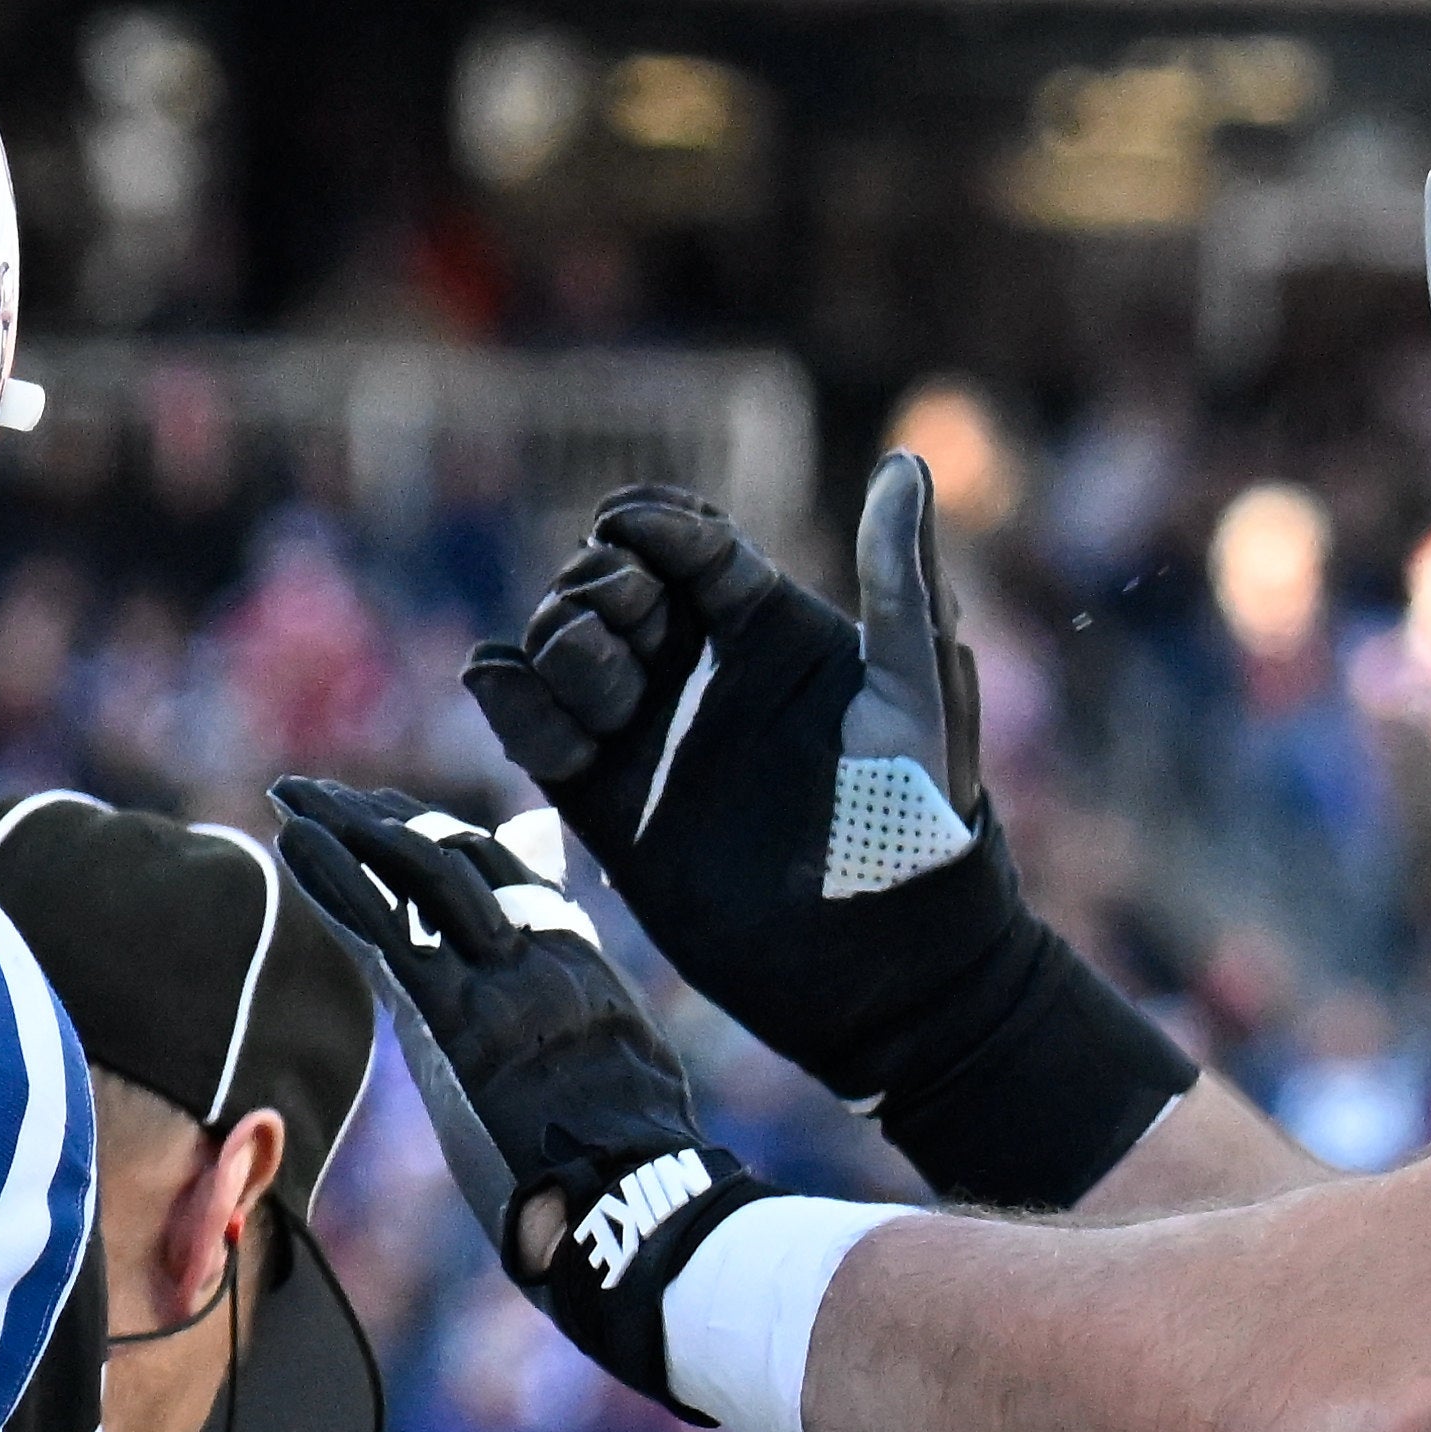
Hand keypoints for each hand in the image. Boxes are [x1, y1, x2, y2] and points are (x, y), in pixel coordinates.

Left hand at [268, 781, 752, 1412]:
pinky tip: (294, 841)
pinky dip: (335, 878)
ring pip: (419, 871)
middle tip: (326, 793)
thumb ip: (581, 978)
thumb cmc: (627, 1152)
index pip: (502, 872)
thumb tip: (560, 936)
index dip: (441, 834)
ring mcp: (499, 981)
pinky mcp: (456, 1018)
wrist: (634, 1205)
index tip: (390, 814)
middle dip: (385, 817)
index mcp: (575, 964)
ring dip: (349, 828)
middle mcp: (539, 954)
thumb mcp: (617, 1050)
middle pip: (456, 855)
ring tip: (295, 799)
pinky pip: (385, 928)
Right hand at [457, 459, 1189, 1210]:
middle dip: (599, 589)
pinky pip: (526, 726)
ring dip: (558, 646)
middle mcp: (699, 674)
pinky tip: (537, 715)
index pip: (684, 540)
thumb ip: (900, 579)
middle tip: (630, 635)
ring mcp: (646, 738)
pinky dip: (507, 702)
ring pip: (557, 648)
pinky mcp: (603, 805)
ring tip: (604, 697)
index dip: (646, 522)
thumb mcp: (916, 691)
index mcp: (771, 629)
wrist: (886, 970)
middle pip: (607, 584)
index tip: (627, 530)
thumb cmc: (923, 825)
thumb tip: (905, 462)